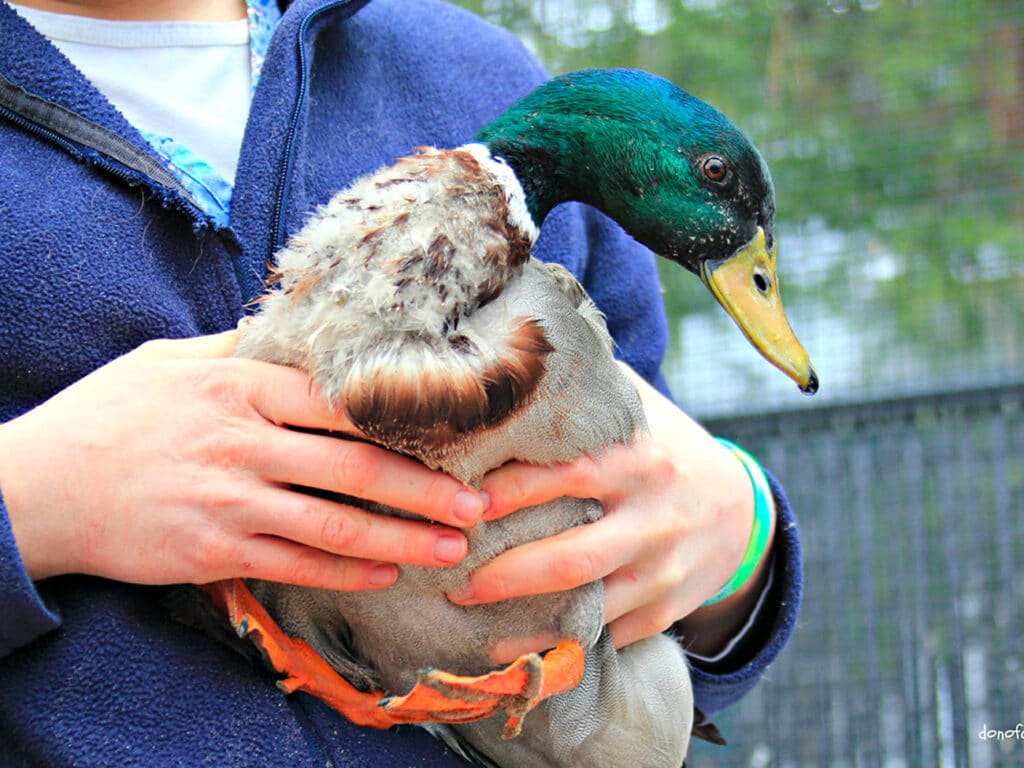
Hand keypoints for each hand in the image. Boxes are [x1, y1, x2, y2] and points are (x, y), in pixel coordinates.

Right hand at [0, 332, 485, 589]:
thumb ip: (243, 349)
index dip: (405, 419)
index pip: (341, 400)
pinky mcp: (214, 552)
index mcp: (241, 386)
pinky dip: (346, 570)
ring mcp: (230, 502)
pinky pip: (296, 563)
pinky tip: (386, 572)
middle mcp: (243, 443)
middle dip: (425, 490)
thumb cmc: (112, 414)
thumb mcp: (173, 360)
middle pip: (355, 467)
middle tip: (478, 504)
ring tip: (450, 546)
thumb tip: (300, 330)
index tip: (454, 432)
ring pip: (335, 525)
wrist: (39, 487)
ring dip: (402, 538)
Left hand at [450, 363, 773, 655]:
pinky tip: (516, 645)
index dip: (511, 489)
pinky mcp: (665, 610)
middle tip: (450, 576)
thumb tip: (514, 355)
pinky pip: (608, 634)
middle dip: (505, 574)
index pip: (568, 474)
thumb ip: (586, 391)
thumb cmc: (667, 450)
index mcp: (638, 460)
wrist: (740, 511)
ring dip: (522, 622)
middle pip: (572, 557)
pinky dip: (560, 642)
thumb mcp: (638, 410)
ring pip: (587, 607)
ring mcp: (662, 571)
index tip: (461, 498)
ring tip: (466, 618)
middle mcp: (653, 519)